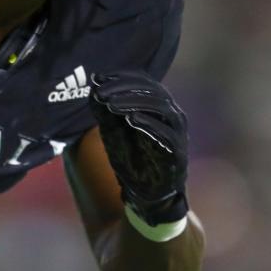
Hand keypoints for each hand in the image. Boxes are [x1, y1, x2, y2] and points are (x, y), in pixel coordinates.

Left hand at [89, 71, 188, 224]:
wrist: (146, 193)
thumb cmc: (131, 157)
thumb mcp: (112, 129)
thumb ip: (105, 109)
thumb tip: (93, 86)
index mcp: (156, 105)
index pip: (142, 81)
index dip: (121, 78)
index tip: (98, 79)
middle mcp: (170, 114)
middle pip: (152, 90)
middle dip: (124, 89)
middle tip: (101, 92)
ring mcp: (176, 132)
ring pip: (160, 107)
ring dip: (134, 102)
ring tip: (112, 104)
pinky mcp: (178, 151)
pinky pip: (166, 134)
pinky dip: (149, 124)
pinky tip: (131, 119)